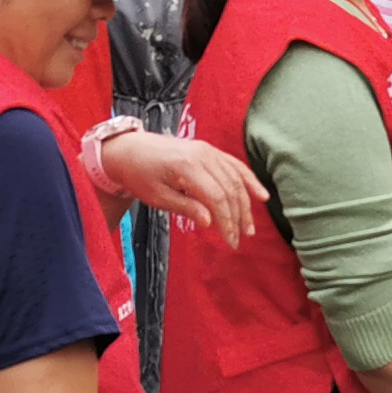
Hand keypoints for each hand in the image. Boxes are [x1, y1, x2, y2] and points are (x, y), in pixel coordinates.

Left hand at [102, 132, 262, 246]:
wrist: (130, 150)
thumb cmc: (140, 175)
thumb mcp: (157, 197)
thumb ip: (185, 208)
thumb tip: (209, 222)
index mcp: (187, 167)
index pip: (217, 198)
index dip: (226, 222)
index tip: (230, 242)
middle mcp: (202, 155)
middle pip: (230, 189)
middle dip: (237, 217)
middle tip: (238, 240)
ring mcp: (208, 150)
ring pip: (236, 179)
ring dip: (245, 204)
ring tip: (249, 227)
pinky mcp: (209, 150)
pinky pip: (234, 165)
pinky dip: (249, 180)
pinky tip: (261, 196)